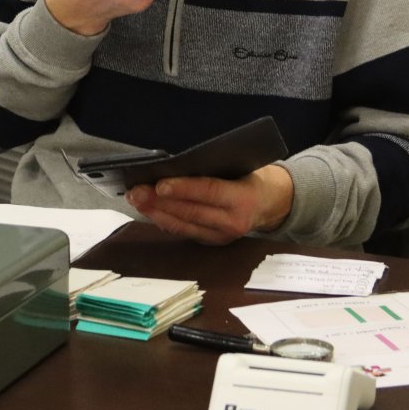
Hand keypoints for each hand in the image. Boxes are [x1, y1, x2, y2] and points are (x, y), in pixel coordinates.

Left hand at [125, 165, 294, 244]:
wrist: (271, 204)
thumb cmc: (250, 178)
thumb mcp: (240, 167)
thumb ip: (213, 169)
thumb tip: (174, 166)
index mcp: (243, 199)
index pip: (209, 192)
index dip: (183, 189)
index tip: (158, 185)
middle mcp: (233, 222)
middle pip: (190, 212)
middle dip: (159, 202)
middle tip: (137, 191)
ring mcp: (222, 236)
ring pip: (184, 225)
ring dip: (156, 212)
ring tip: (137, 200)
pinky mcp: (213, 243)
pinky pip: (185, 232)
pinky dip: (165, 221)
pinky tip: (150, 210)